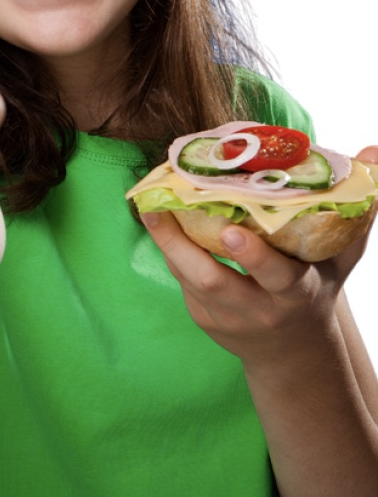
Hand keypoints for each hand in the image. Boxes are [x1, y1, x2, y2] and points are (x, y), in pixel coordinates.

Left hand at [142, 183, 371, 366]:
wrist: (294, 352)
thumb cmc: (317, 287)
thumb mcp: (341, 255)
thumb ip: (359, 208)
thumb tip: (373, 152)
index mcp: (297, 292)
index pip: (278, 276)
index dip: (255, 256)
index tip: (233, 230)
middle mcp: (261, 308)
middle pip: (217, 281)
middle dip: (187, 247)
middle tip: (162, 210)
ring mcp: (228, 317)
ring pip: (190, 279)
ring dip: (166, 242)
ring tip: (149, 206)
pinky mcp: (204, 318)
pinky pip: (182, 282)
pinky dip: (170, 250)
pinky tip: (159, 222)